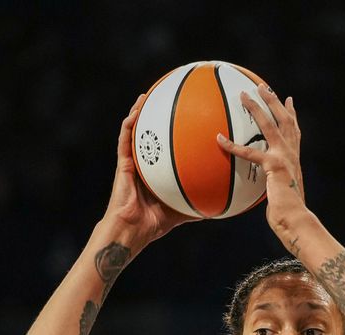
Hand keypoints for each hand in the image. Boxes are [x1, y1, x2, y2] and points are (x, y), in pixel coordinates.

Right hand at [104, 94, 195, 248]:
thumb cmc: (154, 223)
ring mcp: (132, 161)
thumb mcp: (182, 211)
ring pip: (135, 132)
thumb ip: (199, 205)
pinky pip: (125, 139)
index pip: (167, 148)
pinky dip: (130, 124)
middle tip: (169, 98)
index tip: (187, 119)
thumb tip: (221, 205)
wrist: (133, 229)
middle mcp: (144, 163)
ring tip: (148, 95)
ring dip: (140, 112)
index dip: (174, 134)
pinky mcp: (123, 163)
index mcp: (157, 171)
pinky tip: (136, 111)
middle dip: (157, 117)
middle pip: (151, 135)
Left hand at [216, 85, 307, 246]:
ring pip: (270, 125)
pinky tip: (219, 139)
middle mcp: (292, 154)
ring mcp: (284, 158)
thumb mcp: (281, 196)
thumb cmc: (289, 214)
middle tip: (263, 87)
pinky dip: (233, 146)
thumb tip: (266, 193)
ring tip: (244, 94)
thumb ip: (274, 187)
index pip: (294, 132)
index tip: (288, 101)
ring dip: (257, 108)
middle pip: (285, 120)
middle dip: (274, 101)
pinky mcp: (273, 165)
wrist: (295, 218)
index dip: (291, 115)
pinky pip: (249, 152)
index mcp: (294, 159)